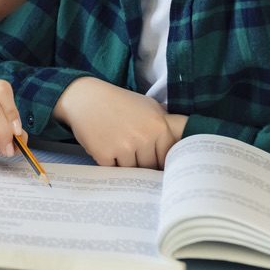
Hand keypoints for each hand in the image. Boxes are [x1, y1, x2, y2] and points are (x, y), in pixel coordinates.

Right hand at [54, 77, 176, 168]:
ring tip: (120, 149)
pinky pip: (114, 170)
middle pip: (150, 166)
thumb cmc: (120, 102)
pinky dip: (111, 164)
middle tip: (134, 153)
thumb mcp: (150, 106)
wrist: (87, 98)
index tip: (156, 160)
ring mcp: (124, 147)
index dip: (161, 159)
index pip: (168, 157)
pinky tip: (108, 149)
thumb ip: (167, 125)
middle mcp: (144, 137)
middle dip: (144, 163)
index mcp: (159, 126)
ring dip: (127, 164)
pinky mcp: (104, 154)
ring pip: (133, 171)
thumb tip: (182, 147)